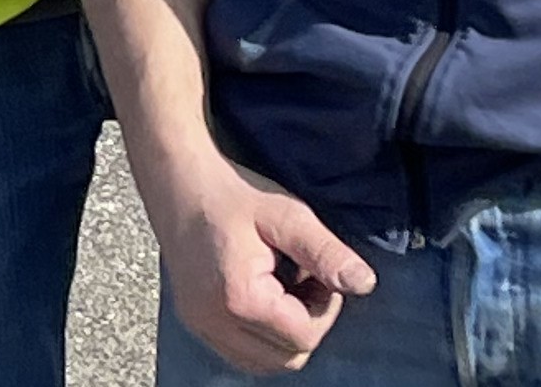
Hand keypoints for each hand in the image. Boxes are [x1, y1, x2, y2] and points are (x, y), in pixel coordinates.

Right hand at [139, 148, 374, 371]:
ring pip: (264, 363)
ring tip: (281, 286)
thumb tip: (365, 284)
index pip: (304, 336)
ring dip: (284, 333)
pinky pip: (241, 353)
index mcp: (239, 299)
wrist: (176, 177)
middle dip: (306, 323)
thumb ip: (325, 252)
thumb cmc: (233, 192)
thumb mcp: (285, 215)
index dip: (324, 307)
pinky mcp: (194, 322)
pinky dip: (261, 337)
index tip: (317, 270)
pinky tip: (262, 295)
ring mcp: (200, 326)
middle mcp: (214, 323)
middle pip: (287, 358)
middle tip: (303, 278)